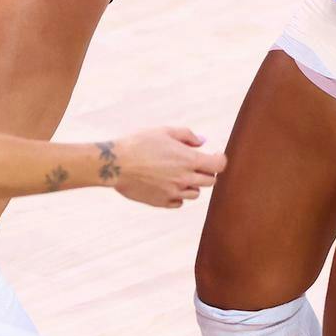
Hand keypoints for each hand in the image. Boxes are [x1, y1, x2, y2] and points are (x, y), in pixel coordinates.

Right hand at [105, 128, 225, 207]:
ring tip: (177, 174)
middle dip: (206, 171)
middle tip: (195, 164)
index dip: (220, 160)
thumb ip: (186, 135)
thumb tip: (203, 141)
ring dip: (191, 184)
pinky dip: (177, 195)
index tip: (215, 156)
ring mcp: (174, 193)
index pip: (218, 165)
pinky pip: (178, 203)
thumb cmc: (138, 143)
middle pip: (210, 181)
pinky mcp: (162, 202)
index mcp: (188, 160)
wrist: (115, 163)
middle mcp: (184, 178)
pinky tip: (167, 184)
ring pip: (195, 194)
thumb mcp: (163, 131)